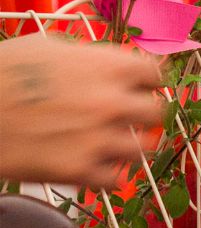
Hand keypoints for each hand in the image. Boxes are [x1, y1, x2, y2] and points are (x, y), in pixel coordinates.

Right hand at [0, 35, 161, 187]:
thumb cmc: (0, 72)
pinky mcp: (79, 171)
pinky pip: (114, 181)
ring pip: (142, 149)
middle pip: (158, 113)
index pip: (157, 74)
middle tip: (128, 118)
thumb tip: (103, 65)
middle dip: (143, 115)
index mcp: (108, 66)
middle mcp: (112, 102)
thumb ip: (85, 57)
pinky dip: (106, 176)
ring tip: (107, 144)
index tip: (141, 87)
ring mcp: (98, 139)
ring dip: (127, 146)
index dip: (148, 81)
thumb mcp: (44, 46)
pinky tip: (91, 166)